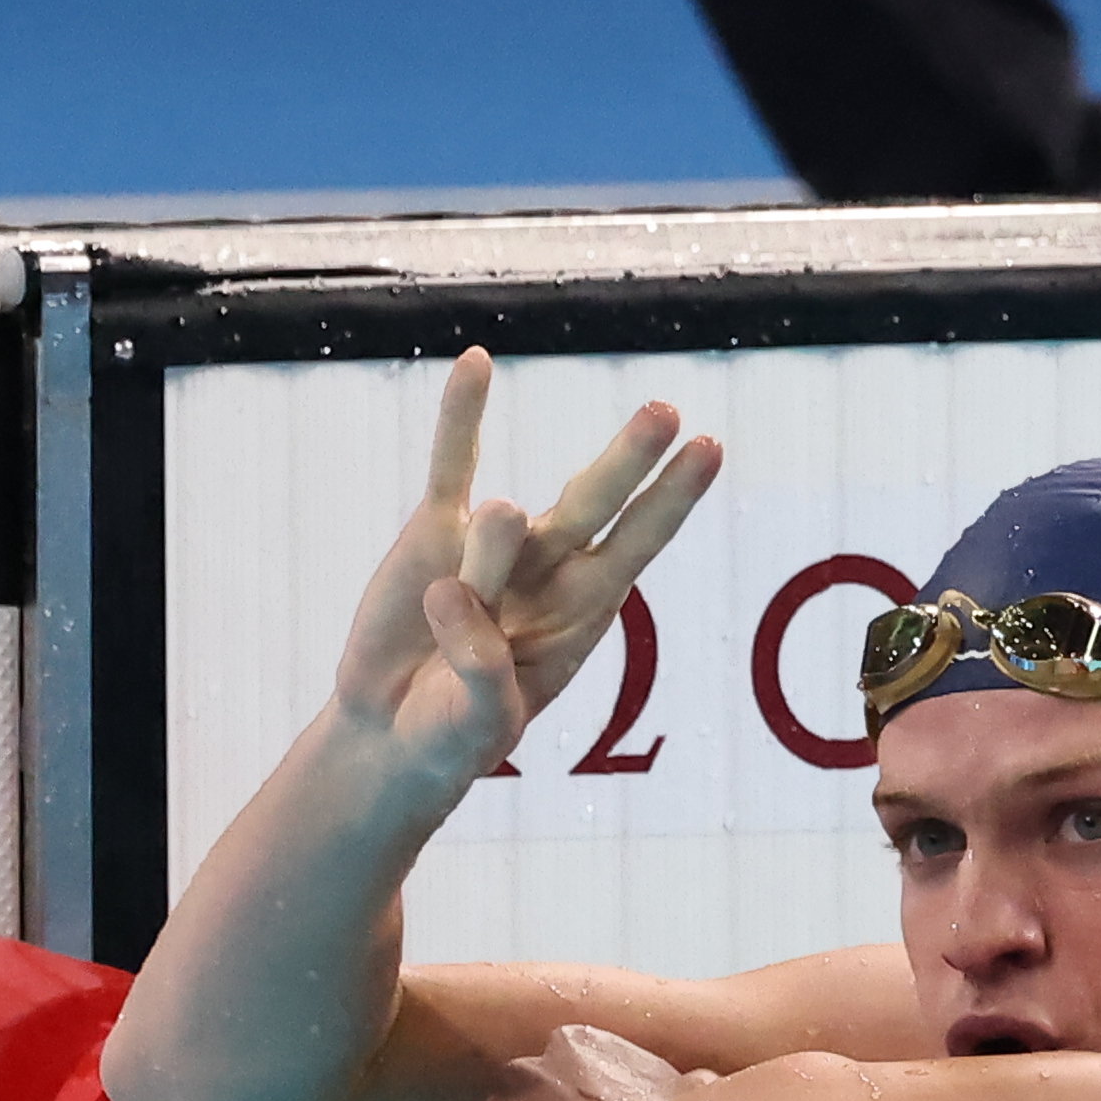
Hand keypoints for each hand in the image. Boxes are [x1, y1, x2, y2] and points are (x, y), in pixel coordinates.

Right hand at [328, 348, 719, 793]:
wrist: (390, 734)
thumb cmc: (454, 738)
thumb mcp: (478, 728)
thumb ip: (481, 670)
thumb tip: (455, 590)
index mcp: (583, 614)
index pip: (637, 547)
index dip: (672, 501)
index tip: (710, 448)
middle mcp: (550, 568)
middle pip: (596, 507)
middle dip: (629, 464)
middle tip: (665, 412)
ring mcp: (494, 544)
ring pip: (509, 516)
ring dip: (501, 532)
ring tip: (494, 536)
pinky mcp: (434, 533)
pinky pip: (451, 466)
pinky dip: (461, 417)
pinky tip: (477, 362)